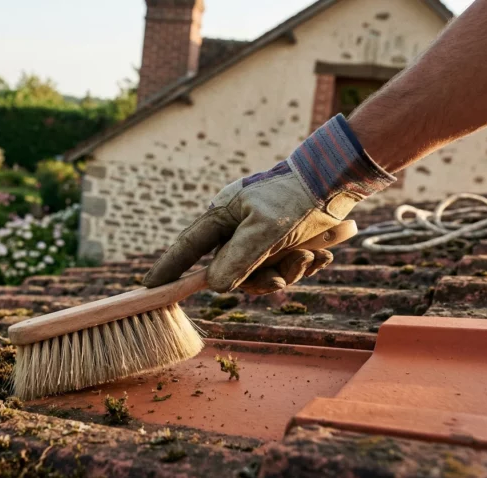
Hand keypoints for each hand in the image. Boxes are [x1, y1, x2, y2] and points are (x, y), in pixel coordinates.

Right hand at [143, 115, 394, 293]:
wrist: (338, 181)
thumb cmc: (296, 197)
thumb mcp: (265, 230)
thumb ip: (237, 259)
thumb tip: (214, 286)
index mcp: (223, 216)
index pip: (188, 247)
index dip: (168, 268)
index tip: (149, 287)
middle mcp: (237, 227)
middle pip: (232, 273)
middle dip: (262, 278)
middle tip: (285, 271)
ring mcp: (260, 236)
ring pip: (261, 275)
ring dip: (288, 272)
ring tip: (310, 255)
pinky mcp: (283, 241)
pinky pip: (283, 269)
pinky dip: (303, 266)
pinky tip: (320, 254)